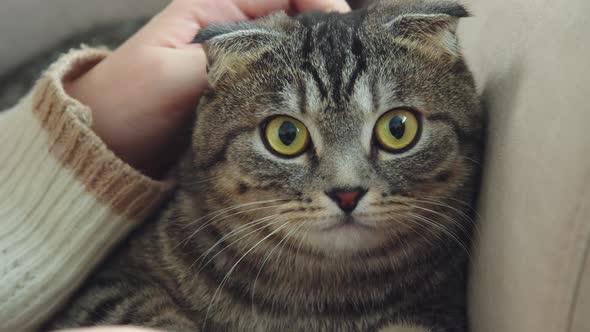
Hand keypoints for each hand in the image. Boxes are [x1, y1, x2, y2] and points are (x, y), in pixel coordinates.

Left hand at [66, 0, 349, 176]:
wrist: (109, 142)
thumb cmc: (129, 100)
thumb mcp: (176, 74)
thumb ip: (231, 59)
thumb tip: (285, 56)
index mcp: (217, 6)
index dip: (320, 4)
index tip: (341, 33)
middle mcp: (235, 28)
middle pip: (298, 18)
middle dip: (327, 40)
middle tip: (354, 68)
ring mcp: (241, 60)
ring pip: (295, 52)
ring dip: (318, 68)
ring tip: (343, 91)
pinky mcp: (244, 90)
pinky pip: (283, 82)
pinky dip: (304, 92)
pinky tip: (318, 108)